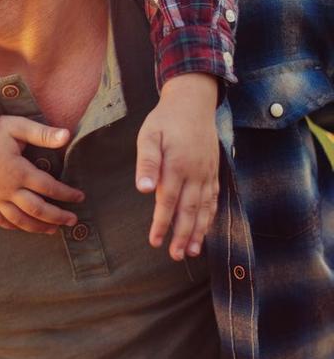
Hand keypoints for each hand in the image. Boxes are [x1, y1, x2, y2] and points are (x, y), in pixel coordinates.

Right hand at [0, 116, 83, 233]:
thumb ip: (42, 134)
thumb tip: (68, 136)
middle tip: (73, 220)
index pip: (49, 187)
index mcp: (19, 171)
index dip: (67, 194)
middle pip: (38, 210)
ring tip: (52, 229)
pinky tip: (23, 227)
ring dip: (38, 227)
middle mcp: (7, 188)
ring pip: (19, 220)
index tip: (79, 197)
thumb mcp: (17, 127)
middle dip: (58, 216)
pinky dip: (13, 226)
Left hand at [135, 73, 219, 259]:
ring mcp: (207, 173)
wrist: (193, 103)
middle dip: (183, 236)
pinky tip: (206, 229)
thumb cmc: (164, 120)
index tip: (154, 241)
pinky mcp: (213, 171)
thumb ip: (147, 163)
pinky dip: (210, 216)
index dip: (162, 223)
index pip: (168, 202)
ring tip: (193, 251)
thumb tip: (144, 190)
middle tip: (176, 255)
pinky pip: (214, 198)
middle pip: (189, 211)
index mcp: (177, 166)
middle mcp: (196, 173)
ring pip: (204, 208)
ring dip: (199, 231)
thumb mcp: (149, 136)